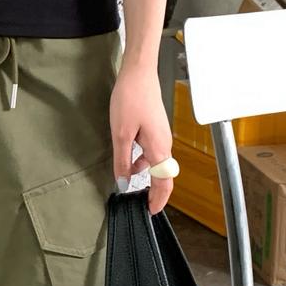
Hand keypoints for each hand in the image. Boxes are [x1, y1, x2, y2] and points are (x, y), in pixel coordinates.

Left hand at [110, 60, 175, 214]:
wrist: (139, 73)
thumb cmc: (130, 99)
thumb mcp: (120, 134)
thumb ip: (122, 161)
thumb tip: (123, 183)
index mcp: (159, 149)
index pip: (164, 183)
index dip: (159, 200)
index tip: (151, 211)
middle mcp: (164, 144)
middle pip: (163, 175)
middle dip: (153, 191)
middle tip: (139, 202)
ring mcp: (161, 136)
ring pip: (156, 163)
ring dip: (144, 174)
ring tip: (127, 180)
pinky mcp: (156, 129)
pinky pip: (152, 151)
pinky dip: (141, 160)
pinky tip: (128, 157)